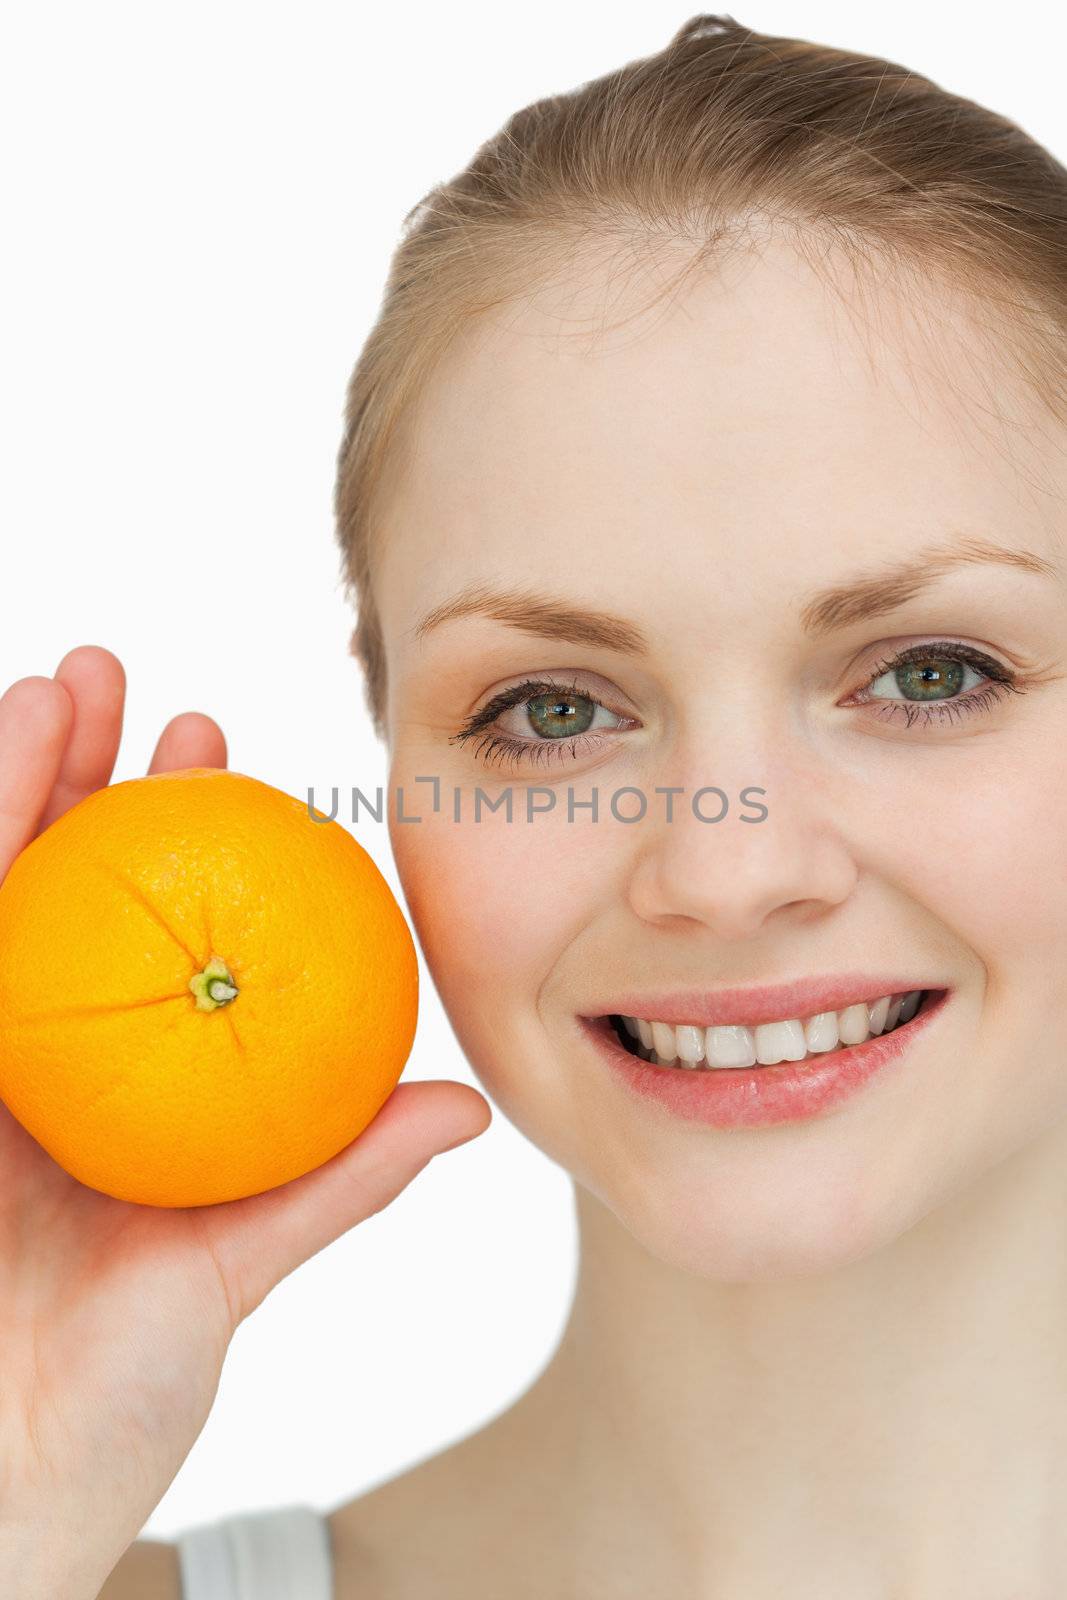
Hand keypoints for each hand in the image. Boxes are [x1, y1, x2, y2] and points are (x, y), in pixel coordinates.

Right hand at [0, 646, 490, 1599]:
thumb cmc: (119, 1387)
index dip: (186, 838)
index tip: (232, 760)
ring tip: (68, 679)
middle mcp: (36, 1052)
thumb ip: (338, 1175)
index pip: (149, 928)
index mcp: (118, 1081)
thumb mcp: (238, 1258)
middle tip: (136, 684)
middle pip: (60, 883)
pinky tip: (4, 747)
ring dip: (18, 773)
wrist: (12, 1476)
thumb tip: (464, 1105)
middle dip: (89, 774)